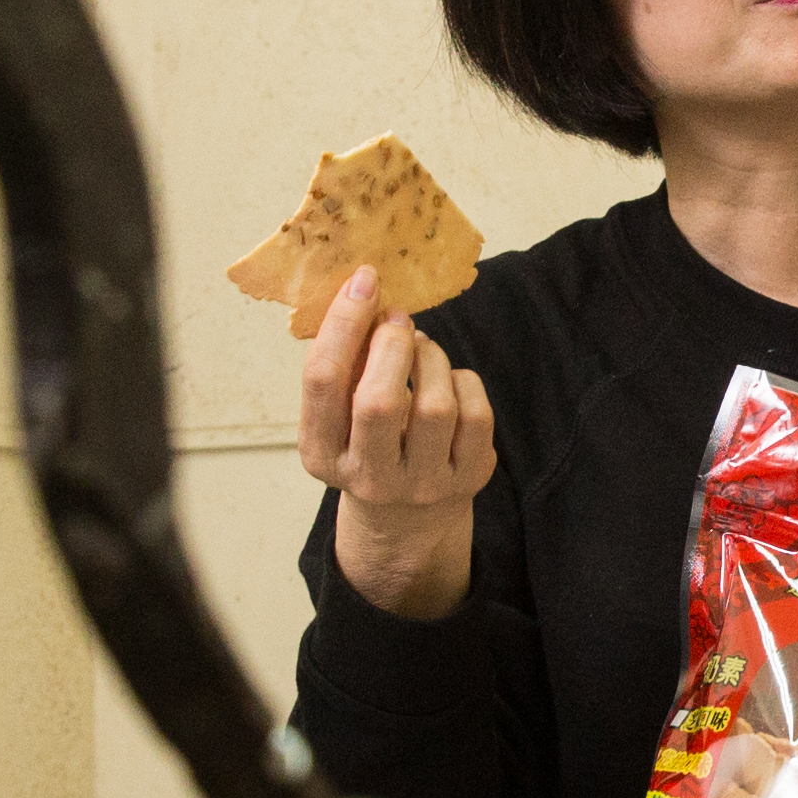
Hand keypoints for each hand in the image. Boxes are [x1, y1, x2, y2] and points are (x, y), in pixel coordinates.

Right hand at [298, 269, 492, 619]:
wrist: (406, 517)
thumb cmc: (367, 442)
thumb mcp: (339, 415)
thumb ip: (344, 365)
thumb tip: (364, 293)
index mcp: (321, 455)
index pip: (323, 381)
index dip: (344, 323)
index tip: (363, 281)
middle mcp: (368, 479)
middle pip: (378, 401)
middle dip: (391, 344)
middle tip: (397, 320)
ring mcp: (422, 485)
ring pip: (435, 405)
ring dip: (430, 356)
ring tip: (422, 348)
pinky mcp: (468, 480)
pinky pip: (476, 414)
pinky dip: (463, 380)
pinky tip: (448, 381)